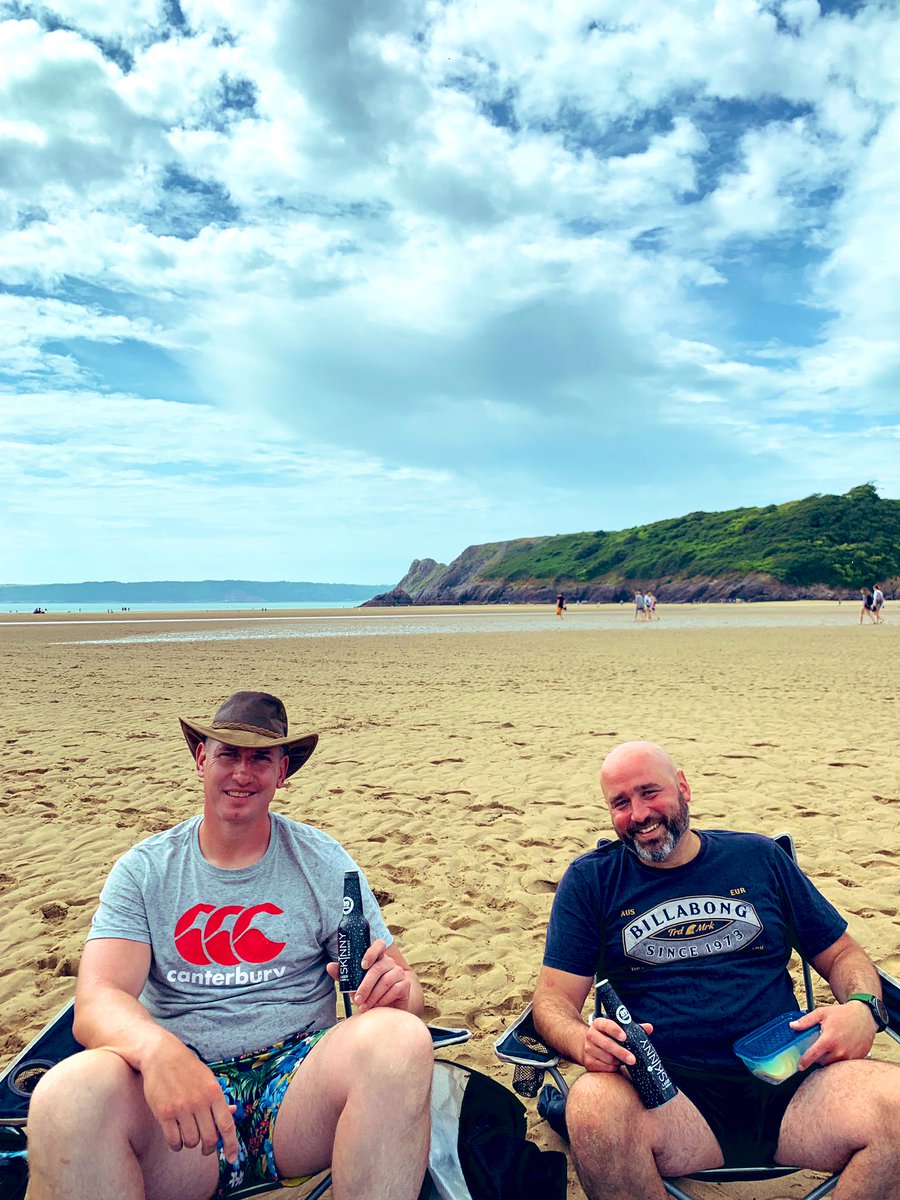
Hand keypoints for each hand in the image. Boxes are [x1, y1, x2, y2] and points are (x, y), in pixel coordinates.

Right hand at [140, 1036, 238, 1162]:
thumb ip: (219, 1098)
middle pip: (210, 1138)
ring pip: (192, 1142)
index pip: (227, 1125)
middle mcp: (199, 1101)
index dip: (231, 1145)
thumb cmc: (188, 1068)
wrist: (161, 1055)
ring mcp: (181, 1108)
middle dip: (209, 1148)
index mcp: (214, 1092)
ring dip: (191, 1144)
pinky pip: (174, 1141)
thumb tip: (232, 1112)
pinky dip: (177, 1145)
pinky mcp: (164, 1113)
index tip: (232, 1159)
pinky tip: (176, 1137)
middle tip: (205, 1148)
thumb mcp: (208, 1079)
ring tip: (188, 1135)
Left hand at [326, 939, 411, 1012]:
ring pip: (385, 981)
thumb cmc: (369, 993)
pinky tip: (377, 1006)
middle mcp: (389, 962)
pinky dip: (383, 1000)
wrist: (386, 1008)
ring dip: (372, 996)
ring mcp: (399, 972)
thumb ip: (343, 975)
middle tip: (356, 999)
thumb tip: (329, 966)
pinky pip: (394, 990)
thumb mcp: (354, 984)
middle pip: (378, 968)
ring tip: (364, 1006)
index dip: (371, 952)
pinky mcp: (405, 984)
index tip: (362, 965)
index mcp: (377, 958)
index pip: (379, 945)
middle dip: (365, 986)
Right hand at [582, 1016, 653, 1072]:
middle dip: (621, 1052)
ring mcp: (588, 1049)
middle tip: (633, 1059)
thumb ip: (634, 1028)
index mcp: (599, 1024)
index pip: (607, 1025)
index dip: (615, 1031)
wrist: (591, 1047)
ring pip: (607, 1058)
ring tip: (624, 1061)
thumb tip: (650, 1027)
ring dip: (618, 1061)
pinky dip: (613, 1068)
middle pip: (607, 1044)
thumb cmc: (611, 1037)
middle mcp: (591, 1035)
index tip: (625, 1037)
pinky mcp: (589, 1062)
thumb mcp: (620, 1030)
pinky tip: (617, 1065)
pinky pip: (605, 1067)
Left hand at [792, 1003, 876, 1068]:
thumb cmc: (843, 1014)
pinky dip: (840, 1059)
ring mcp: (850, 1057)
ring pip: (834, 1064)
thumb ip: (806, 1021)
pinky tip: (840, 1049)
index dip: (804, 1062)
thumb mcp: (822, 1013)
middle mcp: (840, 1051)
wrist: (864, 1017)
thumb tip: (792, 1026)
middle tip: (818, 1049)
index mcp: (829, 1040)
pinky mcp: (857, 1059)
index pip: (813, 1055)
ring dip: (829, 1059)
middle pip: (823, 1062)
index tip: (799, 1066)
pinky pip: (844, 1064)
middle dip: (818, 1058)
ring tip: (829, 1049)